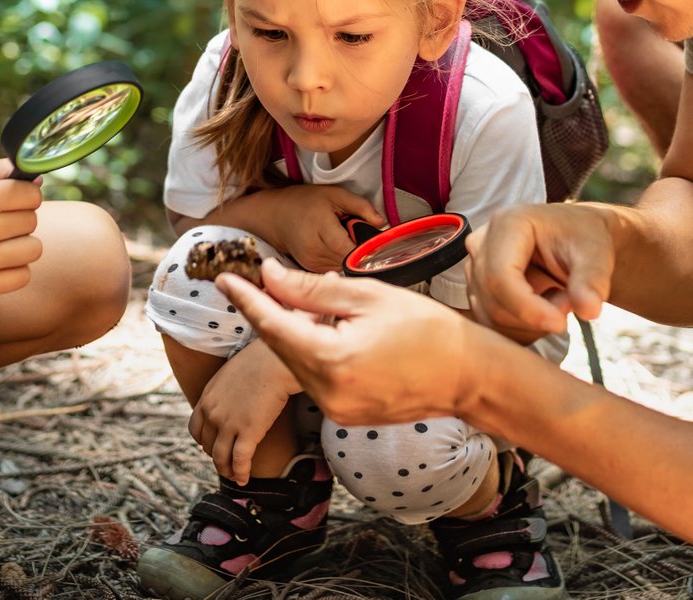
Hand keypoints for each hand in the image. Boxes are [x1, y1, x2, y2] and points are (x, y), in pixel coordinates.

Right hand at [0, 159, 43, 296]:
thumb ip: (1, 171)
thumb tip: (39, 178)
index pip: (33, 195)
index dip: (24, 196)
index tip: (10, 200)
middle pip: (33, 221)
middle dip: (18, 219)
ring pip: (34, 249)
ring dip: (20, 245)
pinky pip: (23, 276)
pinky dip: (13, 270)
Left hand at [190, 341, 300, 484]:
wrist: (274, 361)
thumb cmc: (259, 362)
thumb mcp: (231, 374)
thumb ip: (225, 391)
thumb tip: (231, 398)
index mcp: (207, 398)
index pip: (195, 429)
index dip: (204, 442)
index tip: (213, 446)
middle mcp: (213, 413)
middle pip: (208, 445)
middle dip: (216, 456)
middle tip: (227, 462)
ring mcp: (229, 423)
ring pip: (221, 457)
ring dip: (226, 470)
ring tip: (234, 476)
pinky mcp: (248, 432)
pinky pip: (240, 460)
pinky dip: (240, 473)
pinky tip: (244, 480)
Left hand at [217, 263, 483, 426]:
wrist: (468, 375)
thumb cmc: (427, 329)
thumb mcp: (367, 296)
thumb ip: (311, 289)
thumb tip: (269, 276)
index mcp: (331, 359)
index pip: (272, 325)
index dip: (245, 299)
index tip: (224, 279)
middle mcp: (327, 392)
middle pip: (280, 345)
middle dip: (268, 311)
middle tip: (261, 279)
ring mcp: (336, 409)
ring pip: (296, 362)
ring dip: (292, 332)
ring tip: (310, 303)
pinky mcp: (345, 415)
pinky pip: (315, 378)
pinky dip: (311, 351)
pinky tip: (327, 331)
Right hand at [257, 185, 385, 271]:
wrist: (275, 215)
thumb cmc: (305, 202)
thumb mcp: (335, 195)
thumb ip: (361, 207)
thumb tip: (382, 224)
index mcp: (320, 228)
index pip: (351, 250)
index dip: (367, 250)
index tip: (378, 244)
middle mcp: (314, 251)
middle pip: (350, 261)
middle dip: (361, 252)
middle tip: (361, 237)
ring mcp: (310, 263)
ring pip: (344, 268)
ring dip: (351, 258)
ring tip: (346, 240)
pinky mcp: (310, 270)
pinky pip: (335, 270)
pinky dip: (341, 261)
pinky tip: (338, 249)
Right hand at [466, 203, 612, 341]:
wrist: (578, 242)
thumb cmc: (585, 241)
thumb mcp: (597, 254)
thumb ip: (592, 280)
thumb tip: (589, 310)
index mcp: (507, 223)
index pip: (500, 277)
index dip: (527, 308)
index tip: (560, 324)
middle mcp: (481, 243)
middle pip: (493, 301)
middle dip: (534, 316)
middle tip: (569, 303)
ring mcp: (474, 267)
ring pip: (490, 318)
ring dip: (530, 324)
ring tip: (557, 299)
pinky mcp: (477, 290)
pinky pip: (491, 325)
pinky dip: (522, 329)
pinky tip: (543, 308)